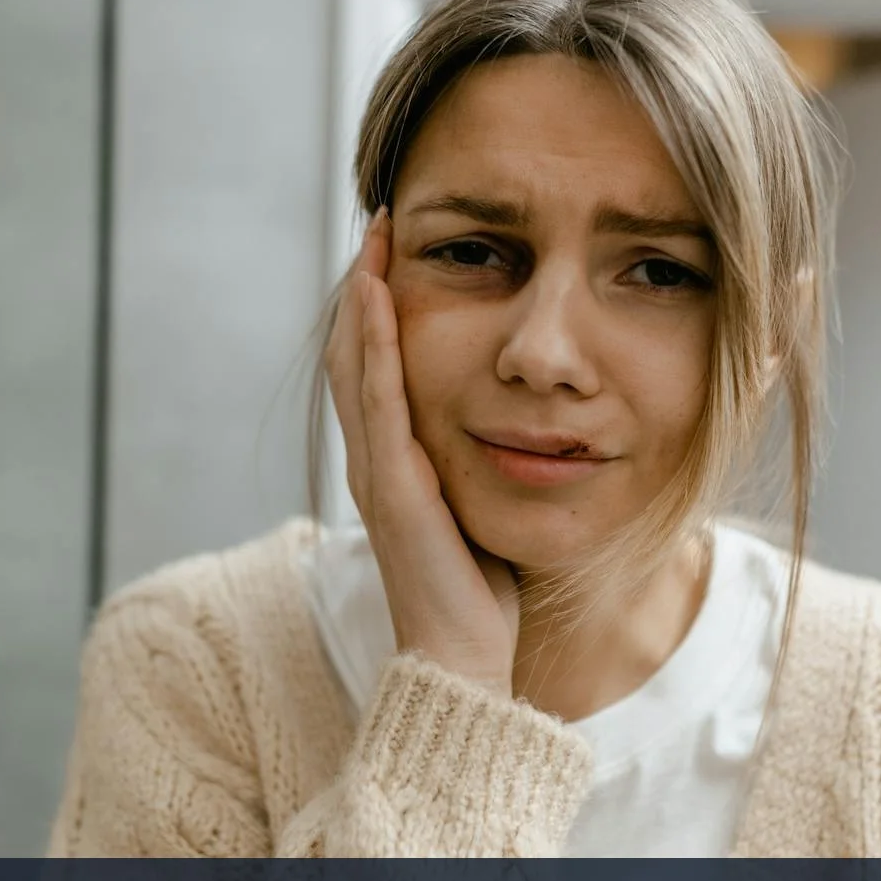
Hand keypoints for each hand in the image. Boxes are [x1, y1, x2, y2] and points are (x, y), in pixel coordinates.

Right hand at [324, 208, 520, 697]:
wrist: (464, 660)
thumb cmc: (482, 593)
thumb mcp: (484, 507)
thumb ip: (485, 464)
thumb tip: (526, 427)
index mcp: (394, 462)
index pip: (376, 365)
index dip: (381, 305)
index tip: (402, 249)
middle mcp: (374, 458)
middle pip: (354, 350)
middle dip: (366, 283)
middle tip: (382, 220)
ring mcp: (376, 469)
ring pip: (356, 361)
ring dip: (364, 294)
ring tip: (377, 237)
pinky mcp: (391, 484)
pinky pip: (377, 398)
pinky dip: (374, 341)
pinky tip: (380, 295)